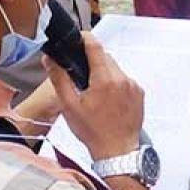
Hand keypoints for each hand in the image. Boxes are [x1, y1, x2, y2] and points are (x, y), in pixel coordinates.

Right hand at [44, 33, 144, 159]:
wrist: (117, 152)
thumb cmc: (94, 132)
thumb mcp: (69, 106)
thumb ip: (59, 79)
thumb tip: (50, 60)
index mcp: (105, 79)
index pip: (95, 46)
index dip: (84, 38)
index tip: (78, 37)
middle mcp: (122, 79)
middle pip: (105, 57)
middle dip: (92, 61)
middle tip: (81, 74)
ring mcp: (133, 86)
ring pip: (116, 68)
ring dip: (104, 73)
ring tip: (94, 91)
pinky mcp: (139, 93)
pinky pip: (125, 80)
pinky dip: (115, 83)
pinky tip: (107, 99)